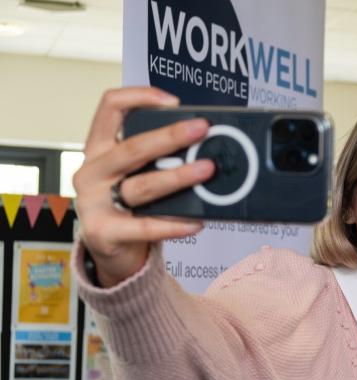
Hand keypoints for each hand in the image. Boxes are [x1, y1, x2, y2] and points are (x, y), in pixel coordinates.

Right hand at [73, 87, 213, 286]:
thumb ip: (156, 157)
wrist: (111, 248)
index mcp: (98, 149)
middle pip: (132, 149)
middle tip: (201, 130)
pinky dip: (174, 225)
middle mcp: (92, 172)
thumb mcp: (135, 173)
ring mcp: (94, 203)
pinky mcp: (104, 232)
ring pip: (142, 186)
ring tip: (206, 170)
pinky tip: (196, 221)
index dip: (139, 97)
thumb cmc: (128, 204)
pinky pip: (145, 227)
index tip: (172, 101)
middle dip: (170, 137)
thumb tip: (202, 142)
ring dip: (178, 177)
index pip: (110, 108)